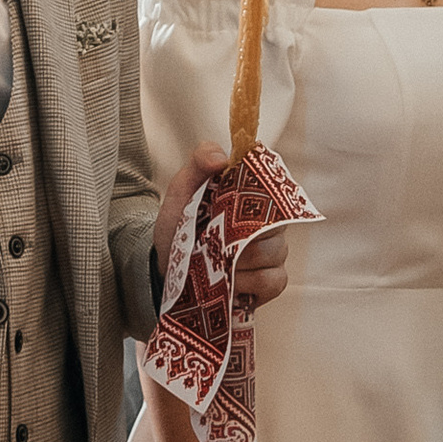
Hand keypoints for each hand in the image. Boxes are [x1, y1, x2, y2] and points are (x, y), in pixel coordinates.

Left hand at [155, 143, 289, 306]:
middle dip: (240, 235)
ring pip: (272, 254)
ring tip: (214, 263)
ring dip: (239, 261)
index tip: (228, 206)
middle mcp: (270, 222)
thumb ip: (199, 161)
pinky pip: (273, 281)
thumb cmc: (180, 223)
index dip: (254, 198)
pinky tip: (229, 282)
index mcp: (254, 195)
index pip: (274, 188)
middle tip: (211, 239)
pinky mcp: (272, 281)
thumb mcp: (182, 188)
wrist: (168, 264)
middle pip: (275, 225)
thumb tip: (221, 158)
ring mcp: (274, 253)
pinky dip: (249, 283)